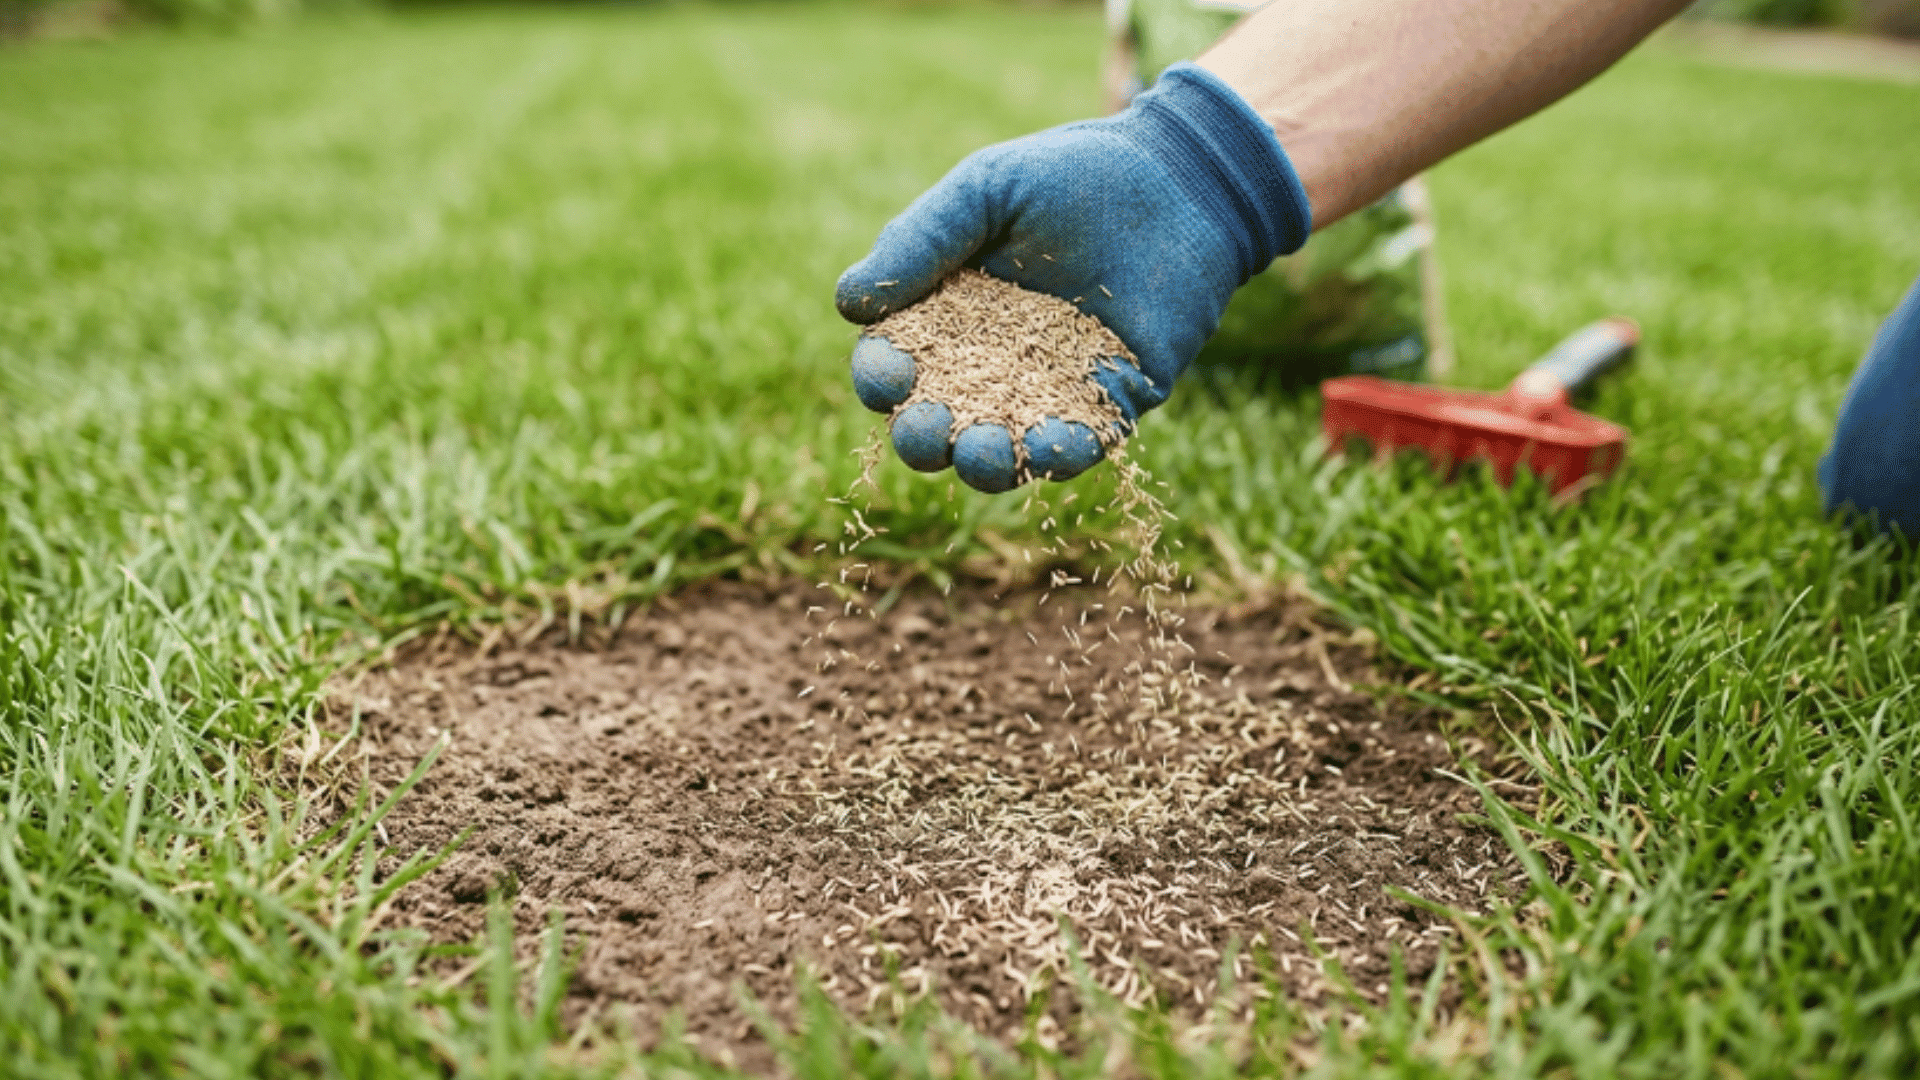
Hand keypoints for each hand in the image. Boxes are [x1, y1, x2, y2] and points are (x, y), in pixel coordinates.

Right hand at [836, 63, 1310, 491]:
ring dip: (985, 463)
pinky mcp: (1113, 402)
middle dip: (924, 437)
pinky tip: (1048, 447)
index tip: (888, 373)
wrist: (1180, 179)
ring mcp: (1052, 389)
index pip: (897, 364)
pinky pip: (1080, 445)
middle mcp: (991, 364)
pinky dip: (1060, 454)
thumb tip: (847, 304)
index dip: (882, 377)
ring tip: (982, 452)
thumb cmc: (1073, 174)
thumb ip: (920, 241)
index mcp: (946, 316)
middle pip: (940, 423)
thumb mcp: (985, 192)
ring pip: (1004, 450)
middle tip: (926, 430)